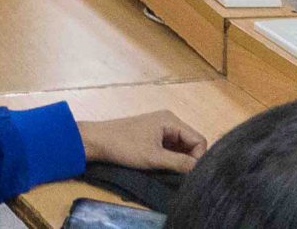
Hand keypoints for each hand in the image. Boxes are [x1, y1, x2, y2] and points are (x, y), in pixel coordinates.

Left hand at [77, 111, 206, 173]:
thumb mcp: (154, 158)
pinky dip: (170, 158)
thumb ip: (179, 163)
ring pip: (181, 147)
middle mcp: (168, 121)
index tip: (189, 174)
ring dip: (179, 160)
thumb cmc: (124, 147)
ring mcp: (160, 128)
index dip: (199, 158)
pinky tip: (163, 167)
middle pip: (191, 143)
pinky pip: (170, 148)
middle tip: (180, 175)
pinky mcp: (152, 135)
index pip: (199, 140)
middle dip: (189, 159)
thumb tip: (200, 170)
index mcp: (171, 120)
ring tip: (170, 172)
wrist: (96, 141)